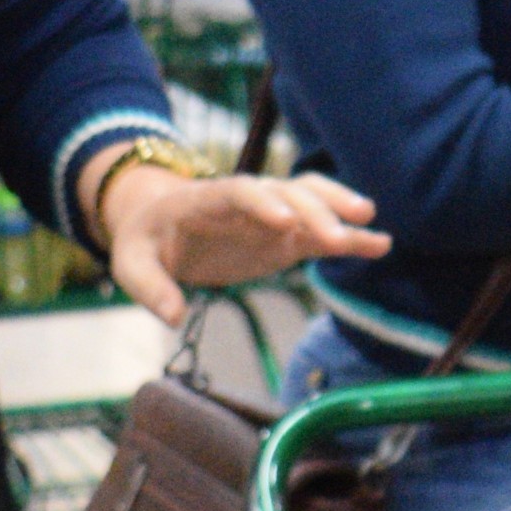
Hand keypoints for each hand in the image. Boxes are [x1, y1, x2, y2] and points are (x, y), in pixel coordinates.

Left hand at [96, 162, 388, 325]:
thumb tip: (174, 318)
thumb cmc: (146, 241)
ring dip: (339, 207)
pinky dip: (350, 236)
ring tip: (369, 225)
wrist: (161, 225)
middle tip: (337, 237)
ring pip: (312, 199)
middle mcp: (249, 200)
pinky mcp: (287, 237)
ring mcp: (272, 215)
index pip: (240, 193)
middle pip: (287, 193)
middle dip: (313, 212)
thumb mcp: (131, 264)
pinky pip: (322, 232)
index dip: (261, 204)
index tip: (283, 222)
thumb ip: (150, 287)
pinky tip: (379, 245)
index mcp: (208, 199)